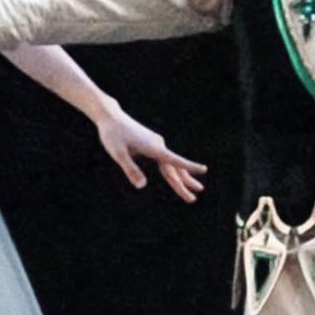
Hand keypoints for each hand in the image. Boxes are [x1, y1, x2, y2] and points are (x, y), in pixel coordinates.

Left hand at [93, 103, 208, 201]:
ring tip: (196, 188)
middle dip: (184, 184)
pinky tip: (176, 175)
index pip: (175, 160)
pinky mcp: (152, 143)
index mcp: (154, 148)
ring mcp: (156, 143)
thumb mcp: (117, 154)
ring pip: (172, 164)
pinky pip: (166, 160)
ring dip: (182, 177)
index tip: (204, 169)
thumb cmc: (112, 134)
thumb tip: (142, 186)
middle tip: (195, 197)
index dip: (189, 166)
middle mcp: (159, 145)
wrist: (110, 116)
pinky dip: (173, 170)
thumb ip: (130, 169)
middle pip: (174, 168)